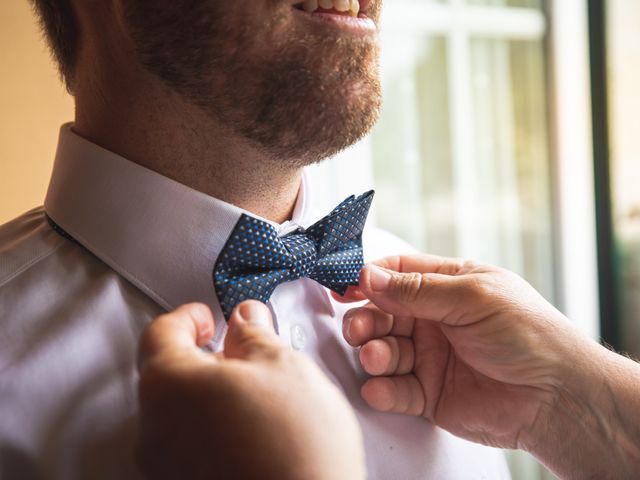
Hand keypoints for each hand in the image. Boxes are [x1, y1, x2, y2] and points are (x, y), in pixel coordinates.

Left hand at [136, 301, 364, 479]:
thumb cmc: (295, 449)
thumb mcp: (282, 365)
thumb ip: (253, 334)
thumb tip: (245, 320)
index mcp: (169, 385)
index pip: (161, 332)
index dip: (189, 317)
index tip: (209, 317)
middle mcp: (154, 429)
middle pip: (166, 373)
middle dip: (201, 356)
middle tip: (238, 351)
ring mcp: (165, 466)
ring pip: (177, 411)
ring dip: (207, 392)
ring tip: (254, 393)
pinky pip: (187, 444)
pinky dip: (210, 426)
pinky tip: (250, 428)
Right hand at [336, 254, 639, 478]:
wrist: (557, 398)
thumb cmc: (527, 334)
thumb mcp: (472, 297)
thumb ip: (417, 289)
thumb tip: (368, 275)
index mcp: (447, 286)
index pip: (397, 273)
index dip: (369, 278)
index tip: (345, 287)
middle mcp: (434, 320)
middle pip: (383, 313)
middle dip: (365, 319)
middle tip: (358, 328)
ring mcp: (430, 357)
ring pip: (384, 350)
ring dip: (373, 353)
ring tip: (377, 358)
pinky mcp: (429, 394)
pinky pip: (395, 390)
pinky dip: (382, 390)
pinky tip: (379, 388)